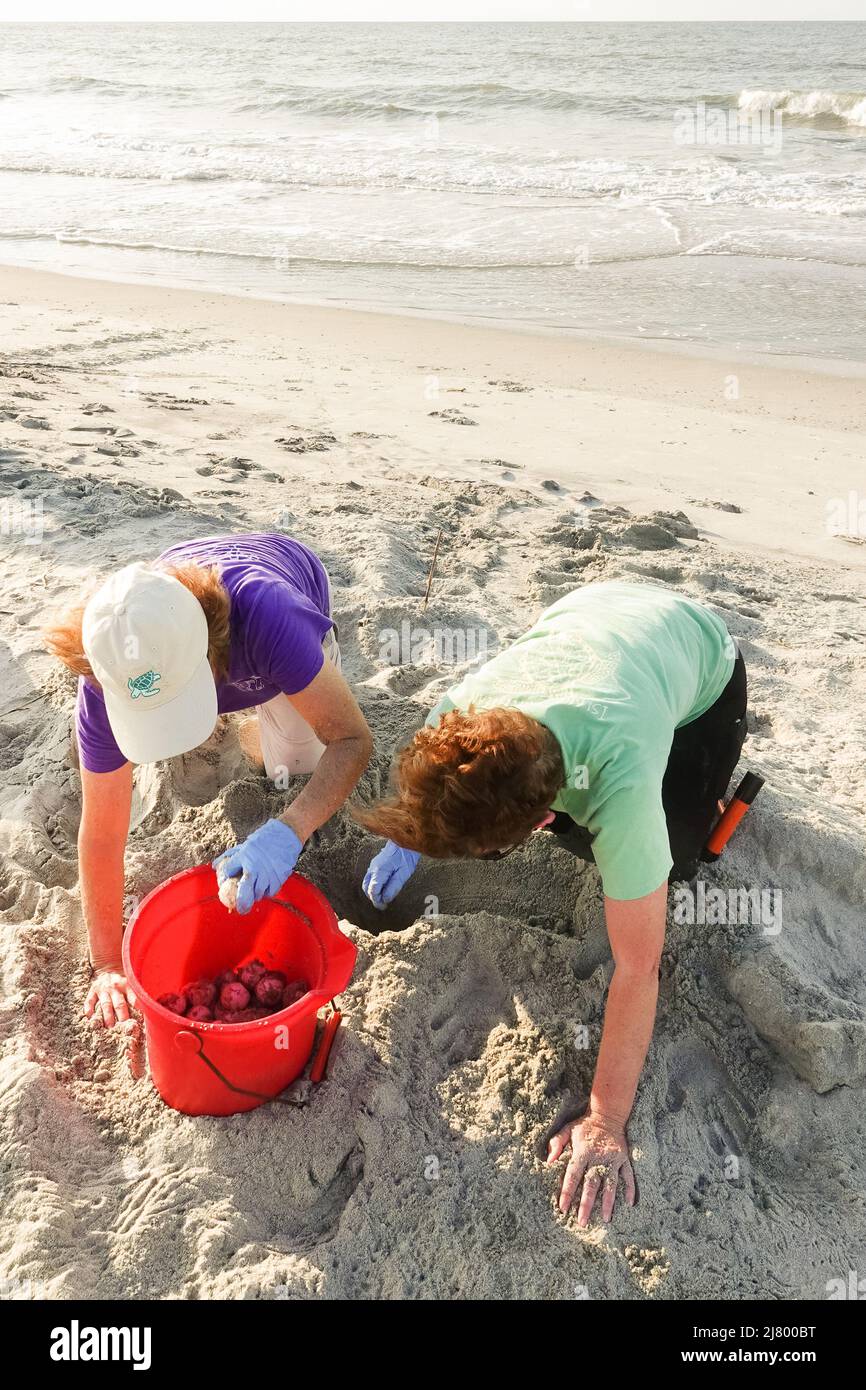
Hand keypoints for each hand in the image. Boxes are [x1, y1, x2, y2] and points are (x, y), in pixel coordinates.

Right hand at [85, 967, 136, 1028]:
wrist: (108, 967)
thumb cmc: (123, 981)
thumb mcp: (132, 983)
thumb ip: (137, 996)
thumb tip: (148, 1011)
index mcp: (128, 986)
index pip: (134, 999)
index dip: (138, 1009)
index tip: (139, 1020)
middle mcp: (116, 987)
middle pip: (120, 1004)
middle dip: (122, 1016)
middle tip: (124, 1028)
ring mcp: (104, 989)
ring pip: (106, 1004)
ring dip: (108, 1016)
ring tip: (109, 1027)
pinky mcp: (93, 990)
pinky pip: (90, 1000)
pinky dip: (89, 1008)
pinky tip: (89, 1016)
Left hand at [213, 818, 302, 913]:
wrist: (285, 836)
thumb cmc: (263, 840)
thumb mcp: (245, 846)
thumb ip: (229, 856)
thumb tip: (214, 866)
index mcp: (244, 856)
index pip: (228, 870)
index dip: (223, 878)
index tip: (224, 883)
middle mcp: (254, 866)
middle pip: (245, 889)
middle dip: (241, 902)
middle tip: (240, 909)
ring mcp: (267, 873)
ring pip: (258, 893)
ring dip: (255, 896)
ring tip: (253, 895)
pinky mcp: (279, 877)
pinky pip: (271, 892)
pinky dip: (267, 893)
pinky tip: (265, 890)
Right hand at [363, 841, 419, 907]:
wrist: (405, 840)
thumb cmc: (406, 856)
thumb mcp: (404, 873)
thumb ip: (394, 887)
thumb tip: (386, 899)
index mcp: (379, 871)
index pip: (372, 891)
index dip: (377, 901)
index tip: (384, 907)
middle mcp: (373, 868)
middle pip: (367, 888)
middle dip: (374, 897)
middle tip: (383, 904)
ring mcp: (373, 865)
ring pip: (367, 882)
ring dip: (373, 891)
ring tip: (383, 897)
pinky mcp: (376, 864)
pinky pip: (370, 877)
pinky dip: (374, 885)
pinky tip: (384, 887)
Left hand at [547, 1111, 635, 1226]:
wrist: (608, 1114)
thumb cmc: (584, 1125)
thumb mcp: (567, 1130)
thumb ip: (556, 1143)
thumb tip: (549, 1161)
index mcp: (583, 1152)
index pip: (573, 1175)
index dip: (567, 1191)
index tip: (563, 1208)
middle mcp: (598, 1158)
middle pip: (591, 1184)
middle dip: (586, 1204)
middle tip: (582, 1222)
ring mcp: (613, 1159)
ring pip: (611, 1184)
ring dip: (608, 1202)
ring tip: (606, 1219)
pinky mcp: (623, 1159)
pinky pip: (628, 1175)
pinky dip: (630, 1189)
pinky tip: (629, 1203)